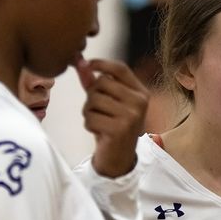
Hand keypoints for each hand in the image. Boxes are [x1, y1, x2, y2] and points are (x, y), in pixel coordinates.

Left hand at [76, 57, 148, 177]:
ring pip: (93, 100)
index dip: (101, 63)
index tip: (86, 63)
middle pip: (101, 83)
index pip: (120, 69)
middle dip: (91, 96)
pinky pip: (90, 117)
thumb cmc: (112, 125)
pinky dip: (88, 125)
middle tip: (99, 111)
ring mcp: (131, 116)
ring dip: (88, 112)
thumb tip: (79, 62)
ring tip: (100, 121)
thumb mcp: (106, 101)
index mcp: (140, 92)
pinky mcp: (120, 129)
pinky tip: (99, 132)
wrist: (119, 157)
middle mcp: (139, 102)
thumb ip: (93, 82)